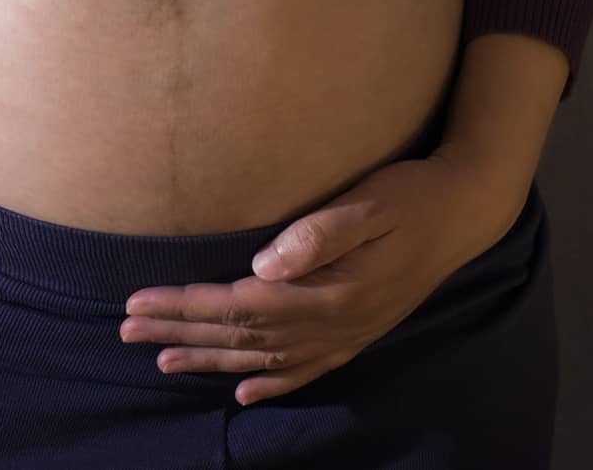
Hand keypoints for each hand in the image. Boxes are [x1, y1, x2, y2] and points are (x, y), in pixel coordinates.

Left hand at [119, 148, 526, 405]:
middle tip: (125, 331)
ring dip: (210, 361)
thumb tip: (264, 263)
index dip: (183, 306)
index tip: (136, 302)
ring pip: (264, 358)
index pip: (236, 304)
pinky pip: (305, 370)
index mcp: (327, 292)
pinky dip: (270, 386)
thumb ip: (318, 234)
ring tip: (162, 362)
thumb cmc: (411, 196)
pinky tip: (242, 395)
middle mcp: (332, 324)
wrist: (467, 212)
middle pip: (240, 336)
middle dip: (179, 334)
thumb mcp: (368, 203)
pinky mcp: (357, 333)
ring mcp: (346, 334)